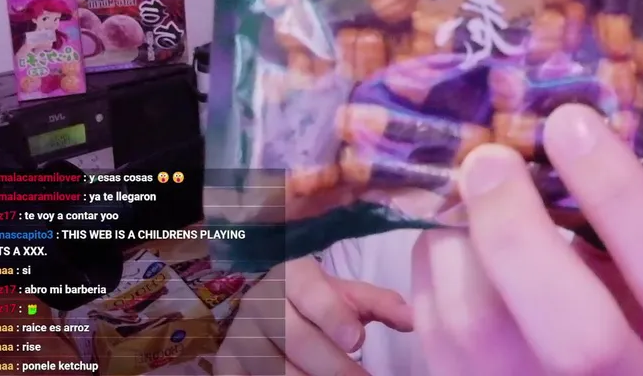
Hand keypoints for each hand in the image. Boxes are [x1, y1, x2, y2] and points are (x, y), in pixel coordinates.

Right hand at [213, 256, 412, 375]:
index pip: (310, 293)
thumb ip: (380, 304)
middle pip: (295, 339)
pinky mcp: (226, 364)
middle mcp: (261, 304)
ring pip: (274, 368)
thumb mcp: (345, 294)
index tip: (358, 340)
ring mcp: (239, 337)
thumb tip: (416, 319)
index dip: (332, 316)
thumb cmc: (313, 298)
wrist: (262, 300)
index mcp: (292, 276)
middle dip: (333, 366)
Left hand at [411, 104, 642, 375]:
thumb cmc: (636, 314)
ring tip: (464, 190)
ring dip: (459, 241)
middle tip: (489, 159)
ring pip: (483, 335)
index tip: (570, 124)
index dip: (621, 195)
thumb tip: (558, 132)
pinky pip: (437, 332)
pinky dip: (437, 267)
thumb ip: (627, 222)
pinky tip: (453, 236)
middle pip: (580, 340)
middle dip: (521, 234)